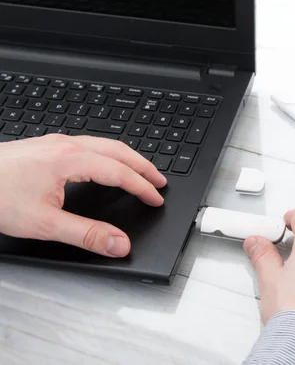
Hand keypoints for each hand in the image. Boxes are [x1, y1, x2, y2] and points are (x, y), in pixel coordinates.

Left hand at [0, 135, 166, 256]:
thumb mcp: (44, 223)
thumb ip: (86, 235)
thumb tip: (119, 243)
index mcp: (70, 160)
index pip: (119, 172)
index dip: (141, 187)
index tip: (156, 198)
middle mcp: (66, 146)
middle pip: (118, 150)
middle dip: (143, 166)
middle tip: (160, 181)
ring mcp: (56, 143)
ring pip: (104, 144)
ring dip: (128, 158)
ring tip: (141, 172)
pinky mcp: (47, 146)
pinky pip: (90, 145)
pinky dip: (110, 155)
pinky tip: (107, 165)